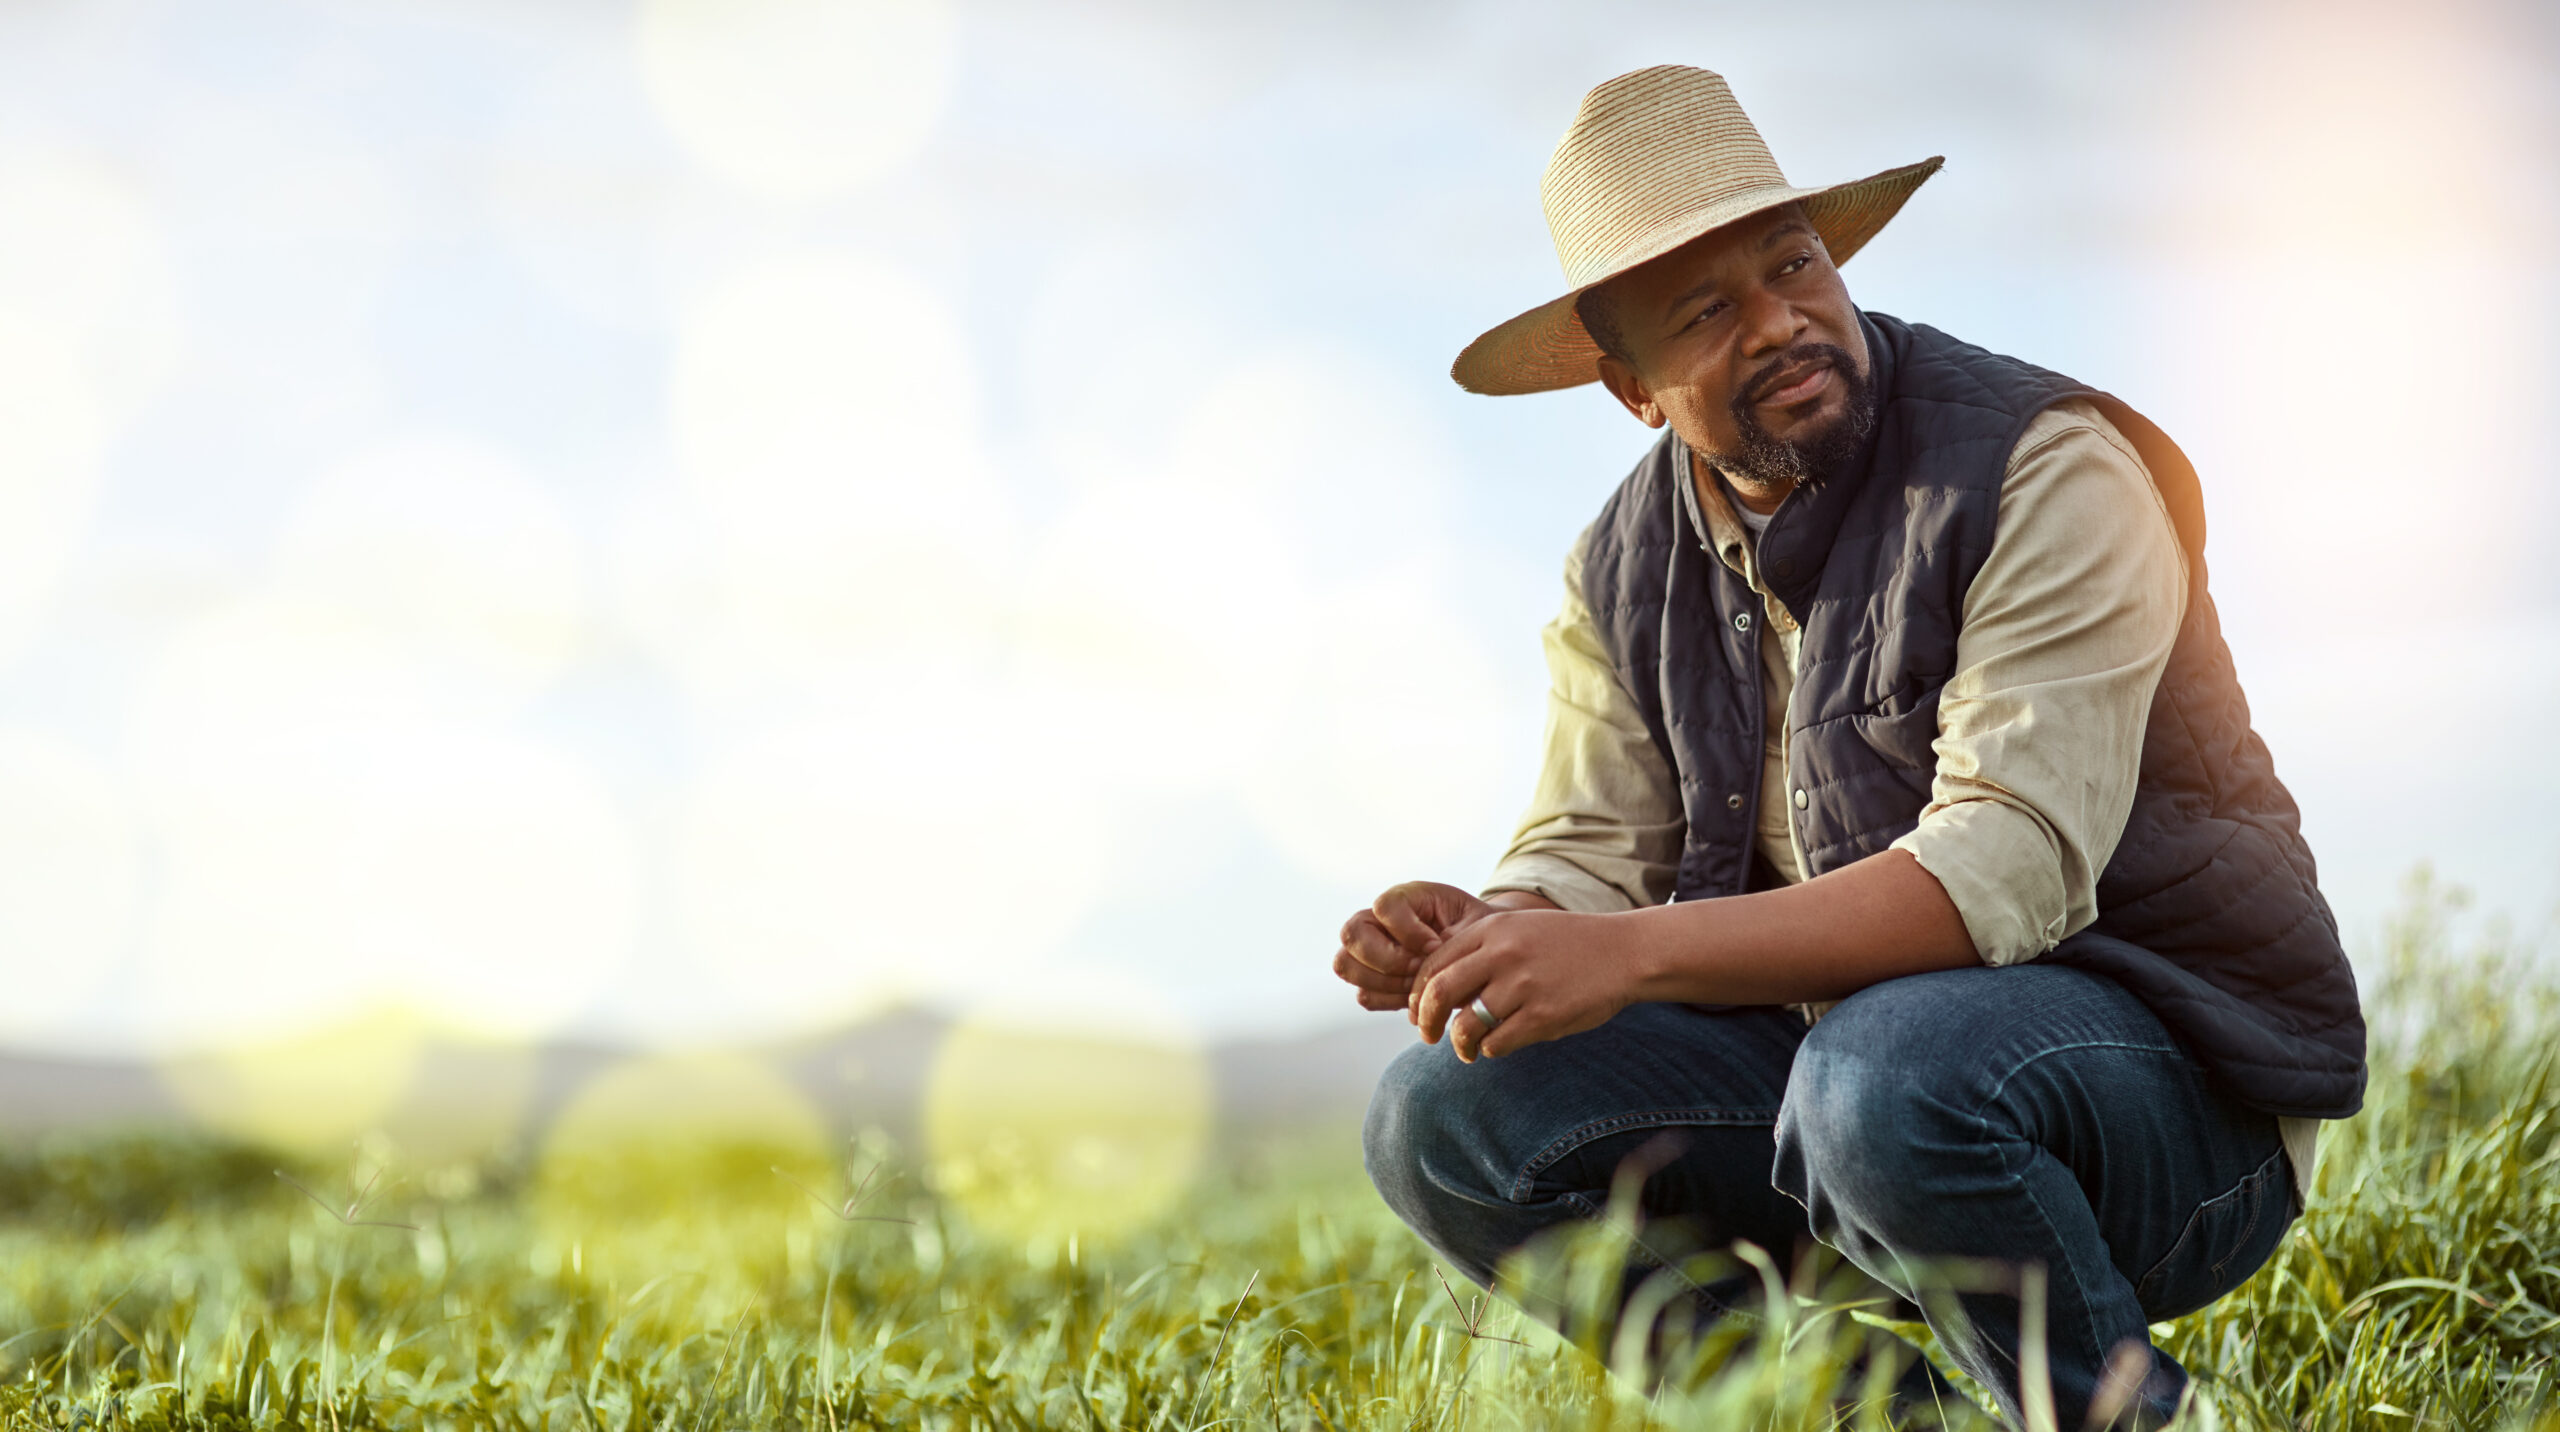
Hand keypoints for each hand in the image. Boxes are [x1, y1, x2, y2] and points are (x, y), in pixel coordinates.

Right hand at [1333, 881, 1494, 1013]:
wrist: (1483, 954)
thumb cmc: (1479, 934)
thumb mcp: (1476, 925)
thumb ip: (1450, 939)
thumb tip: (1423, 965)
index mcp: (1406, 898)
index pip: (1383, 906)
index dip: (1408, 931)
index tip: (1438, 946)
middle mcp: (1379, 921)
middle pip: (1351, 934)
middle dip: (1387, 959)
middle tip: (1420, 969)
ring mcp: (1370, 951)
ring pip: (1347, 966)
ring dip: (1386, 982)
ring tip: (1420, 984)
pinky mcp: (1373, 980)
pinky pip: (1365, 995)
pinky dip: (1390, 1000)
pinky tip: (1416, 996)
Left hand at [1410, 908, 1643, 1062]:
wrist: (1623, 952)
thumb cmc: (1567, 945)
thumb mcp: (1520, 929)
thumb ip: (1480, 952)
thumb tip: (1437, 993)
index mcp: (1492, 929)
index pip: (1433, 964)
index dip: (1419, 993)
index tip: (1419, 1010)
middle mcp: (1502, 954)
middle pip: (1439, 994)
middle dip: (1426, 1022)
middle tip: (1427, 1035)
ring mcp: (1523, 986)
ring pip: (1466, 1026)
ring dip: (1460, 1044)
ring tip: (1466, 1050)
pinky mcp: (1543, 1017)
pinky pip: (1497, 1043)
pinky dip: (1489, 1050)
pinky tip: (1496, 1046)